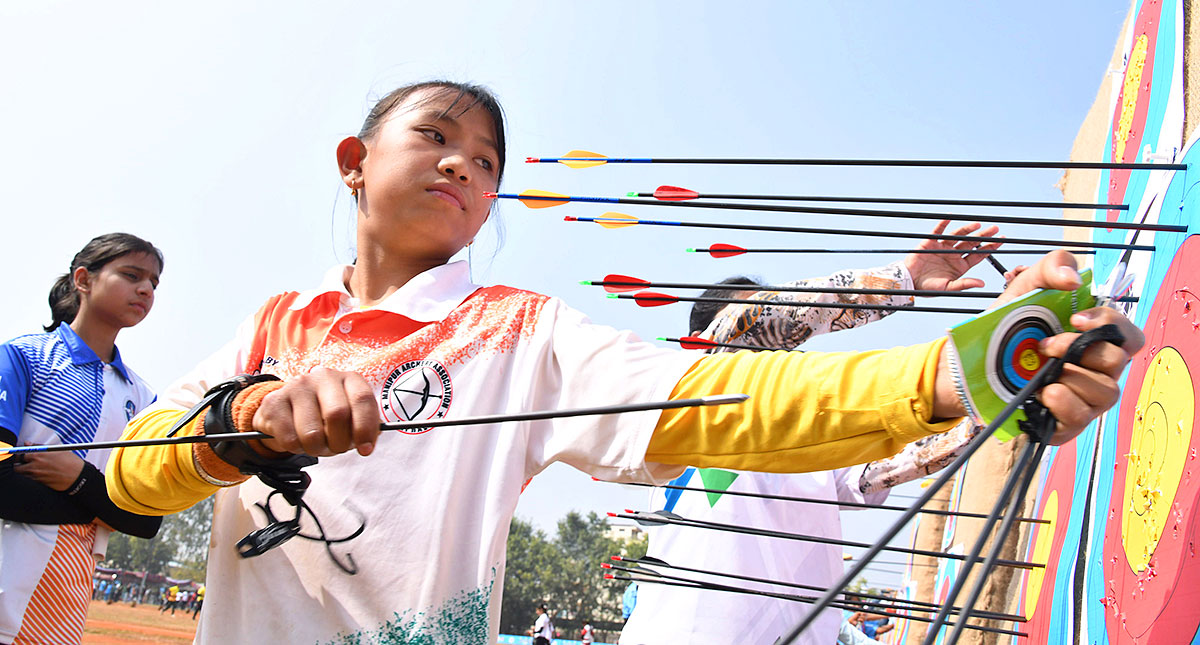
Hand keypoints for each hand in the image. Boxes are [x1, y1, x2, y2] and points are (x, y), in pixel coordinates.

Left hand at [14, 450, 86, 491]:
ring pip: (21, 475)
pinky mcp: (39, 484)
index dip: (18, 455)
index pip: (19, 455)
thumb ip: (39, 446)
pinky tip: (37, 475)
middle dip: (18, 465)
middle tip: (21, 463)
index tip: (18, 455)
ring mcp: (35, 477)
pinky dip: (29, 478)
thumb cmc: (70, 462)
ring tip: (31, 469)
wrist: (78, 477)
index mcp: (37, 456)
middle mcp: (34, 467)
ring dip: (23, 472)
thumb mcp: (56, 450)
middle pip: (16, 467)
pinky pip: (29, 481)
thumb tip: (27, 444)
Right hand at [251, 367, 380, 456]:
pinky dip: (297, 448)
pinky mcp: (274, 401)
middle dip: (339, 442)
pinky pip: (290, 438)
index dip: (366, 428)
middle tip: (336, 449)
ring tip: (316, 445)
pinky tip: (298, 440)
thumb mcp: (349, 416)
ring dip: (317, 449)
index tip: (365, 449)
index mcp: (348, 378)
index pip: (362, 399)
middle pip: (337, 414)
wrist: (285, 410)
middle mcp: (323, 376)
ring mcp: (297, 386)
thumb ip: (363, 426)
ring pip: (312, 432)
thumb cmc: (324, 415)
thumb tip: (368, 442)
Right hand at [903, 220, 1002, 291]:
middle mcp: (954, 254)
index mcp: (961, 265)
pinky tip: (949, 218)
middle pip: (972, 243)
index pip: (979, 254)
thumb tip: (982, 284)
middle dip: (984, 236)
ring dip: (967, 230)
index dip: (990, 247)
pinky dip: (943, 224)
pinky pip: (937, 231)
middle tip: (995, 228)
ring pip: (958, 236)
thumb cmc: (928, 288)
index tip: (1001, 239)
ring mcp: (943, 247)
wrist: (908, 282)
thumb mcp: (949, 287)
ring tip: (978, 224)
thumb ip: (965, 284)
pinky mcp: (930, 243)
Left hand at [933, 251, 1144, 444]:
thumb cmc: (1004, 331)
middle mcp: (1094, 370)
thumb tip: (1074, 279)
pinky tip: (1042, 395)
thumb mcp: (1024, 288)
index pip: (1129, 335)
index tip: (1075, 318)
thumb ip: (1053, 267)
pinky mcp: (1066, 424)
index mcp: (1092, 340)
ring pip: (1105, 392)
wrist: (968, 368)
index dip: (1111, 325)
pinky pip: (1081, 419)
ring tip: (1040, 374)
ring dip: (1069, 377)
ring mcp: (1084, 399)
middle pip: (1117, 361)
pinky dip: (1062, 404)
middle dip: (1078, 349)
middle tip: (1044, 346)